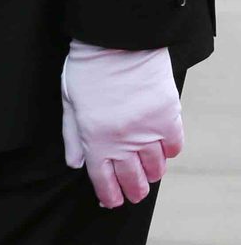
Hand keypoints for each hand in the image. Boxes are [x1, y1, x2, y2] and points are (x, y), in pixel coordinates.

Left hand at [61, 42, 182, 206]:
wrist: (118, 42)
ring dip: (152, 173)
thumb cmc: (88, 69)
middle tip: (135, 195)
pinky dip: (170, 151)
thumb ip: (72, 137)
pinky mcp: (168, 117)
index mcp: (94, 139)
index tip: (113, 202)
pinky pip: (174, 145)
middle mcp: (122, 142)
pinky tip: (164, 150)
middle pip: (132, 179)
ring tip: (149, 174)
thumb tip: (76, 164)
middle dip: (134, 192)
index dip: (109, 195)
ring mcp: (147, 131)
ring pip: (155, 166)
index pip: (103, 179)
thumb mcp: (70, 103)